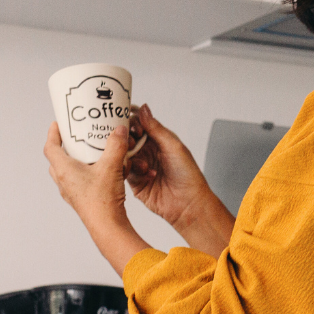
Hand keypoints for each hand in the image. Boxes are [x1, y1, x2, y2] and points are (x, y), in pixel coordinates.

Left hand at [44, 121, 149, 275]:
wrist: (106, 225)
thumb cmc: (102, 200)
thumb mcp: (111, 167)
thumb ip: (115, 146)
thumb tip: (119, 130)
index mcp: (64, 170)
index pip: (50, 147)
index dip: (52, 134)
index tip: (57, 124)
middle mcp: (64, 181)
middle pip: (58, 159)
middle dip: (66, 147)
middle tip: (77, 138)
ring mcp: (71, 191)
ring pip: (68, 171)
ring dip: (76, 160)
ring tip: (91, 153)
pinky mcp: (81, 198)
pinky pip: (79, 181)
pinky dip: (86, 172)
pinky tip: (102, 171)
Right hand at [125, 104, 234, 257]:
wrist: (188, 204)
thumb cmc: (188, 175)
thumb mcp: (173, 146)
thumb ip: (156, 128)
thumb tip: (144, 109)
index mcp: (158, 141)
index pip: (139, 125)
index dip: (131, 121)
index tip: (125, 119)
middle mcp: (148, 152)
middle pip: (128, 139)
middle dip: (127, 139)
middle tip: (130, 142)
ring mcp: (140, 166)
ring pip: (124, 155)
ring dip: (131, 156)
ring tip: (144, 164)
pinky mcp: (135, 182)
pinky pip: (124, 171)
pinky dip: (131, 170)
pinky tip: (145, 173)